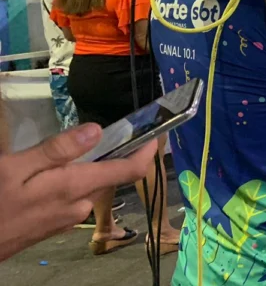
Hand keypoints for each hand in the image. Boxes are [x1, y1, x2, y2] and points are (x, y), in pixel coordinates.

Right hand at [0, 124, 156, 262]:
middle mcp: (79, 206)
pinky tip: (53, 174)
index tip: (158, 133)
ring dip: (90, 168)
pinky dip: (74, 181)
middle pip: (109, 176)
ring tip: (77, 148)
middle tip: (110, 131)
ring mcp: (67, 219)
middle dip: (114, 154)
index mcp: (75, 188)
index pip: (128, 171)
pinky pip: (74, 198)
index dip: (148, 152)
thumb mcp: (16, 168)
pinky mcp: (54, 225)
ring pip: (89, 186)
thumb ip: (58, 150)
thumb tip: (97, 130)